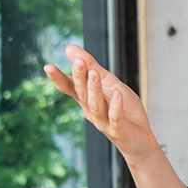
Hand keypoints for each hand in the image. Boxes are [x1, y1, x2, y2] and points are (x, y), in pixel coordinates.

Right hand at [46, 45, 161, 164]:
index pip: (70, 87)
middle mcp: (91, 110)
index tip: (48, 67)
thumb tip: (69, 48)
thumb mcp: (108, 83)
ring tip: (93, 73)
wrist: (139, 139)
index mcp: (87, 99)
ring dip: (93, 90)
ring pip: (95, 105)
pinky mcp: (118, 130)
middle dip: (79, 78)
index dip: (59, 78)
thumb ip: (91, 66)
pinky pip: (115, 117)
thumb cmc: (123, 109)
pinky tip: (117, 94)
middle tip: (78, 62)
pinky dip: (115, 107)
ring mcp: (104, 121)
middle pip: (82, 93)